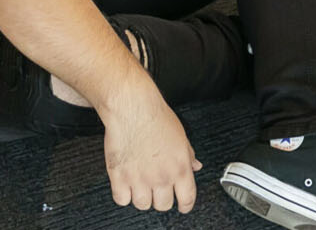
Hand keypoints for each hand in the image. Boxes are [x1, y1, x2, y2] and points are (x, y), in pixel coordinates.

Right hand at [100, 85, 201, 211]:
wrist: (133, 109)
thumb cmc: (157, 118)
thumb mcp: (181, 136)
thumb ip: (188, 155)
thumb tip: (196, 166)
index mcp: (180, 167)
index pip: (187, 198)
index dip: (185, 205)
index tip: (183, 206)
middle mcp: (161, 176)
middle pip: (163, 206)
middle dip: (161, 199)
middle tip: (158, 189)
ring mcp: (139, 179)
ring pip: (142, 205)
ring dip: (142, 196)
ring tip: (141, 183)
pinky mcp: (119, 178)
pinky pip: (122, 200)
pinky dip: (123, 194)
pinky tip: (126, 183)